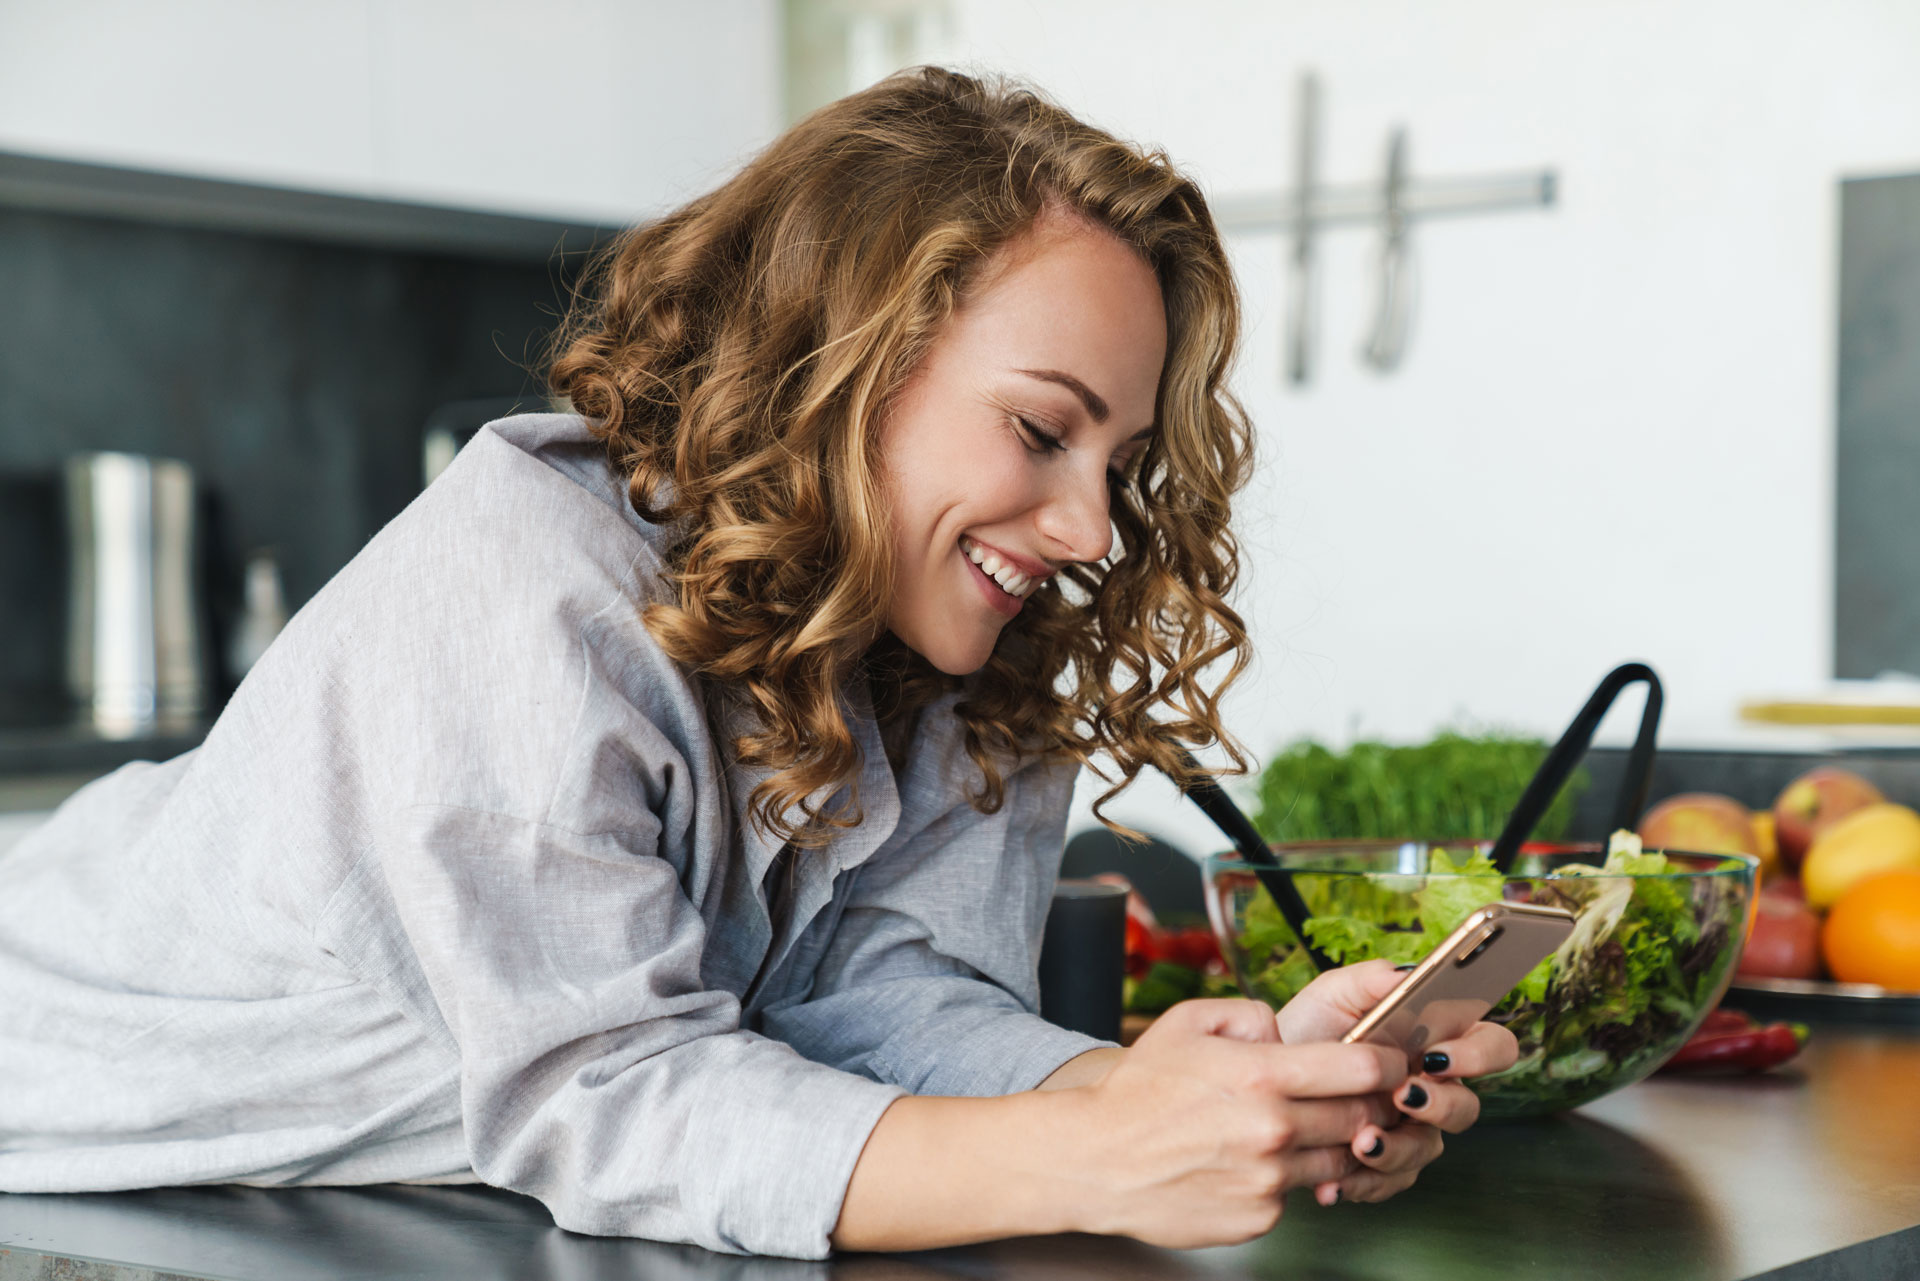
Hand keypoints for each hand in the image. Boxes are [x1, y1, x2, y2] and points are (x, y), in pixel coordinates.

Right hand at [1073, 998, 1405, 1247]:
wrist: (1094, 1159)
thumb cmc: (1136, 1091)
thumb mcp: (1186, 1023)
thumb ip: (1249, 1014)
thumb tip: (1285, 1031)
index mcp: (1260, 1075)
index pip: (1362, 1069)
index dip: (1387, 1063)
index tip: (1387, 1062)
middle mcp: (1273, 1129)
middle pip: (1362, 1118)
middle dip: (1369, 1105)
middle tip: (1350, 1096)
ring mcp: (1269, 1180)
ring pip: (1336, 1159)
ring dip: (1329, 1143)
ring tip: (1291, 1128)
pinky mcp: (1259, 1218)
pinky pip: (1295, 1194)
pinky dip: (1285, 1178)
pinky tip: (1249, 1161)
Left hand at [1274, 959, 1518, 1205]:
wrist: (1266, 1075)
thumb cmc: (1310, 1028)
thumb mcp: (1336, 993)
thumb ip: (1375, 979)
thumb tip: (1408, 977)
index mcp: (1437, 1042)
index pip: (1492, 1046)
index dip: (1479, 1055)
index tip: (1438, 1057)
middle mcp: (1434, 1089)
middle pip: (1467, 1107)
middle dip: (1439, 1106)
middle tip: (1401, 1097)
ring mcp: (1413, 1129)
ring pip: (1428, 1150)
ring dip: (1397, 1150)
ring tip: (1360, 1143)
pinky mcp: (1386, 1163)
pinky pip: (1390, 1181)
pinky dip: (1363, 1182)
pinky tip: (1334, 1181)